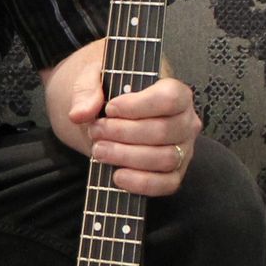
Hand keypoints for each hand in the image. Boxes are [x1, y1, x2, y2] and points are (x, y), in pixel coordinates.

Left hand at [68, 62, 200, 198]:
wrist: (107, 116)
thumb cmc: (109, 95)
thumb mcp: (93, 81)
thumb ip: (87, 91)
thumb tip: (80, 113)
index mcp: (176, 92)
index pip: (170, 98)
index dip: (139, 105)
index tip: (110, 108)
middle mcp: (186, 122)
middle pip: (164, 130)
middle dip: (124, 133)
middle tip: (96, 131)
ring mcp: (183, 150)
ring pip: (165, 158)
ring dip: (127, 157)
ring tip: (100, 151)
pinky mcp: (174, 174)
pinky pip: (166, 184)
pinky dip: (141, 183)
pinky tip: (117, 176)